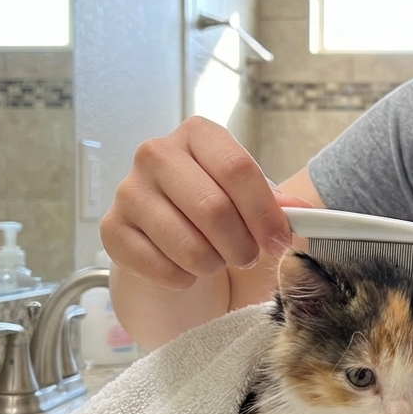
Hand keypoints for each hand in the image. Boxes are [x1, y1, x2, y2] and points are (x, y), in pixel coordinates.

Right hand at [100, 116, 311, 289]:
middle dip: (241, 245)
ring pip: (187, 245)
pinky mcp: (112, 230)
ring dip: (213, 264)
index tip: (279, 241)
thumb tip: (300, 214)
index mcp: (198, 134)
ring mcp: (128, 190)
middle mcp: (156, 153)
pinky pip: (159, 267)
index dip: (264, 213)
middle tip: (248, 257)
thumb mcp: (252, 202)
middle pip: (213, 208)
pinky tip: (186, 270)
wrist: (169, 240)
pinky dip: (183, 279)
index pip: (237, 169)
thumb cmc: (217, 213)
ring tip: (217, 261)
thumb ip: (278, 205)